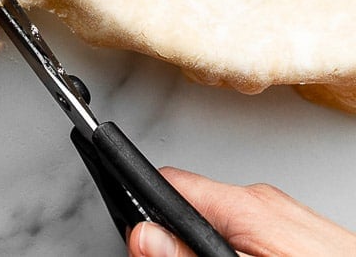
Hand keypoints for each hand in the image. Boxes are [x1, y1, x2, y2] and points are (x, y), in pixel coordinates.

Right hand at [128, 167, 355, 256]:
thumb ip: (191, 256)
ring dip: (206, 241)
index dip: (145, 210)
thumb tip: (146, 236)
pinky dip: (236, 244)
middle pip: (193, 202)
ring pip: (221, 217)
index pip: (170, 183)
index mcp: (246, 206)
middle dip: (176, 234)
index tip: (136, 235)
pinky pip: (248, 227)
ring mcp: (283, 212)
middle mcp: (263, 200)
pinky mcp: (296, 227)